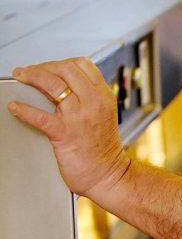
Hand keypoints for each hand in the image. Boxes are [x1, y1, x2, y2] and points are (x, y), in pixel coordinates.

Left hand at [9, 57, 130, 199]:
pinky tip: (15, 107)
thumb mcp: (103, 115)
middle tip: (29, 71)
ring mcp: (79, 117)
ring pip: (52, 84)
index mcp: (104, 96)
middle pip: (65, 69)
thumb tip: (62, 86)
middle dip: (43, 66)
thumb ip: (88, 99)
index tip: (49, 67)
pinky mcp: (65, 134)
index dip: (61, 62)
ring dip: (31, 76)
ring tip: (20, 77)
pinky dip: (23, 109)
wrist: (108, 175)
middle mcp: (93, 103)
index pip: (82, 64)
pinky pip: (39, 115)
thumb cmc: (103, 150)